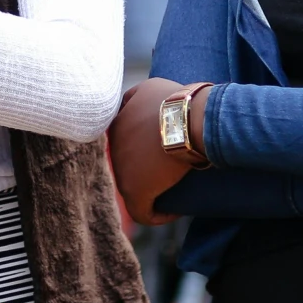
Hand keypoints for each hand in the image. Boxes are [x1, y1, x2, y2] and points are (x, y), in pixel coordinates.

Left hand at [109, 77, 194, 224]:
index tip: (163, 153)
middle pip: (130, 165)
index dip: (143, 149)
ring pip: (135, 187)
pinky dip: (157, 215)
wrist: (188, 120)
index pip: (126, 143)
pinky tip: (174, 212)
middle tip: (171, 172)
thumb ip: (133, 96)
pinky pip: (142, 212)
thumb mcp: (149, 87)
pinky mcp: (135, 191)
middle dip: (147, 169)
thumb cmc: (175, 101)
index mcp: (116, 126)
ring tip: (176, 192)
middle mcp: (114, 150)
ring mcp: (122, 172)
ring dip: (153, 191)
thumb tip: (132, 107)